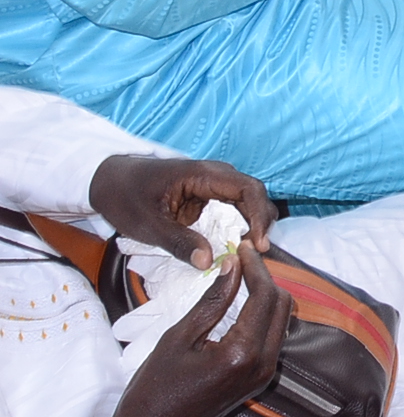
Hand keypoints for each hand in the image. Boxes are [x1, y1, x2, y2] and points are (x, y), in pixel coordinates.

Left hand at [90, 156, 274, 267]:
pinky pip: (232, 214)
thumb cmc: (125, 196)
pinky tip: (233, 250)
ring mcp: (214, 188)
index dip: (259, 216)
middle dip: (261, 225)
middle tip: (256, 257)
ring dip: (251, 229)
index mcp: (204, 174)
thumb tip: (208, 262)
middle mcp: (217, 177)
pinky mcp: (208, 200)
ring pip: (247, 205)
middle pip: (254, 197)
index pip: (248, 189)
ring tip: (247, 256)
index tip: (258, 244)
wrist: (110, 181)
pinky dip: (237, 231)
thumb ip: (178, 242)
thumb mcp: (147, 224)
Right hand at [114, 250, 291, 416]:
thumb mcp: (178, 338)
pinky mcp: (259, 379)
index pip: (264, 296)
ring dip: (267, 295)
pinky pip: (274, 337)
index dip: (255, 266)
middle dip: (265, 278)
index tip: (240, 248)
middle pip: (281, 305)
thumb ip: (211, 301)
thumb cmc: (154, 388)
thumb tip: (232, 265)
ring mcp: (263, 374)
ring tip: (242, 277)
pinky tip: (243, 303)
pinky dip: (264, 315)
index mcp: (241, 353)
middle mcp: (262, 365)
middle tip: (242, 260)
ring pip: (282, 320)